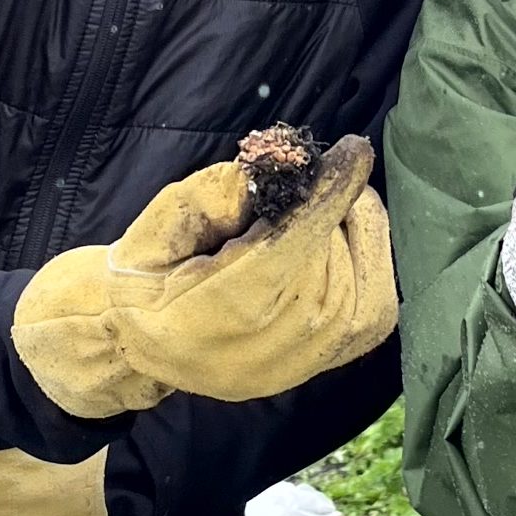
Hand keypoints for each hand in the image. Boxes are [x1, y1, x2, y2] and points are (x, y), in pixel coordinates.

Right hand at [12, 135, 395, 415]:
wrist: (137, 340)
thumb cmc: (149, 270)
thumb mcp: (163, 219)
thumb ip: (217, 191)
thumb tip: (287, 167)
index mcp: (219, 311)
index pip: (293, 244)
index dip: (329, 193)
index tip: (355, 150)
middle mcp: (271, 347)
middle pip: (329, 253)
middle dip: (323, 205)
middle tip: (292, 189)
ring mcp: (302, 364)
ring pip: (361, 275)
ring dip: (345, 230)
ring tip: (309, 216)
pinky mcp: (326, 365)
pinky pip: (378, 305)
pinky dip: (367, 261)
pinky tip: (336, 241)